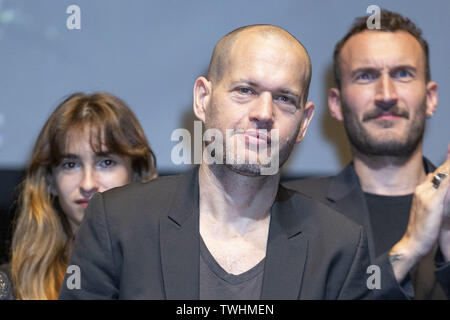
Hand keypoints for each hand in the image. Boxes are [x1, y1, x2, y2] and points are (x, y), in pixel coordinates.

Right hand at [390, 156, 449, 280]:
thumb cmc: (422, 229)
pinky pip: (445, 185)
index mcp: (421, 189)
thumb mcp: (427, 208)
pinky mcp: (432, 202)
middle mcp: (422, 189)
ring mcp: (426, 194)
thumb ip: (431, 192)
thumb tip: (432, 176)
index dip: (449, 160)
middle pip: (443, 169)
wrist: (413, 243)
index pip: (439, 171)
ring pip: (444, 174)